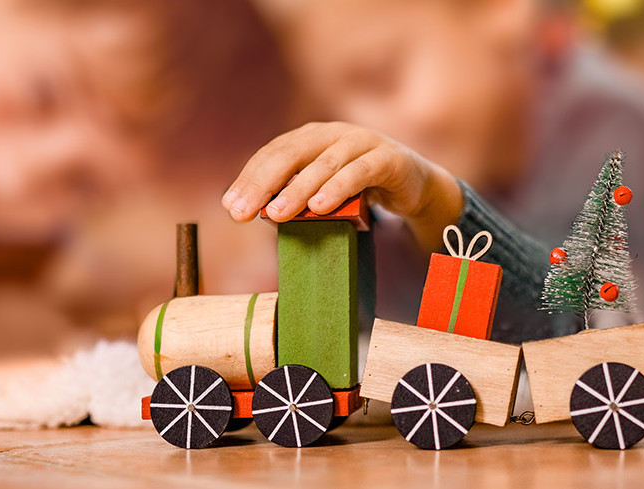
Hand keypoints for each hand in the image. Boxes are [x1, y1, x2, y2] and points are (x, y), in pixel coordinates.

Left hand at [220, 122, 463, 245]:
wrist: (414, 187)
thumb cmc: (361, 190)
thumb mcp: (324, 192)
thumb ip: (296, 196)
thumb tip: (258, 212)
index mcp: (312, 137)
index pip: (273, 153)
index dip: (249, 178)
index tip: (230, 206)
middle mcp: (333, 134)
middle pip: (291, 154)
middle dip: (262, 184)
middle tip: (241, 212)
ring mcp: (362, 142)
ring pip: (324, 164)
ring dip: (297, 190)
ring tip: (275, 214)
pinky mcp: (388, 158)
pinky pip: (359, 172)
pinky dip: (338, 187)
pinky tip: (320, 206)